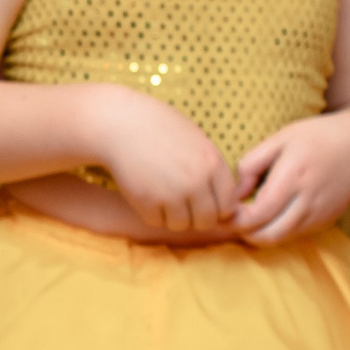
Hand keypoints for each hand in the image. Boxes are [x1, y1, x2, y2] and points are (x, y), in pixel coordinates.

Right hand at [93, 86, 237, 234]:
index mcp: (212, 163)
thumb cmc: (161, 130)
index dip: (217, 208)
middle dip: (196, 218)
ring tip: (163, 198)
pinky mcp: (146, 201)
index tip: (204, 202)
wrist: (122, 124)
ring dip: (172, 217)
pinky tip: (146, 194)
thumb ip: (213, 171)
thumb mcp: (197, 142)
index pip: (228, 205)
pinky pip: (156, 222)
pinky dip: (152, 213)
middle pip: (206, 221)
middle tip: (183, 207)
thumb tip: (228, 208)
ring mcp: (171, 193)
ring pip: (181, 225)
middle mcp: (196, 181)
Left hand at [233, 113, 349, 245]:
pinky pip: (293, 235)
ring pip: (280, 239)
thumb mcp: (279, 139)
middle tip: (231, 218)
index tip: (224, 209)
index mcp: (294, 176)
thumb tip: (233, 196)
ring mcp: (320, 214)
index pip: (258, 214)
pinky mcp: (326, 222)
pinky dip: (276, 230)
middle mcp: (309, 200)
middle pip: (267, 235)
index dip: (235, 219)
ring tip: (247, 217)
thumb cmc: (315, 138)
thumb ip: (250, 165)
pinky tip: (268, 215)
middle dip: (243, 232)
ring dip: (258, 234)